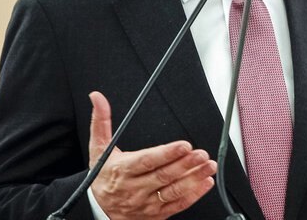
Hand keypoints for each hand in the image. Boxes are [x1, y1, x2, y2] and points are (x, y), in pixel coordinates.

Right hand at [87, 91, 216, 219]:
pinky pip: (176, 205)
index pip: (147, 161)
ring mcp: (146, 203)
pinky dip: (193, 195)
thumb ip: (101, 122)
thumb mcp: (98, 149)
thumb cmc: (102, 176)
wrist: (97, 209)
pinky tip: (205, 182)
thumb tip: (97, 98)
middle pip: (163, 176)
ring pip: (173, 191)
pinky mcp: (155, 214)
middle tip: (202, 154)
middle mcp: (135, 188)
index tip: (184, 145)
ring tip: (209, 166)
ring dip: (194, 179)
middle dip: (185, 164)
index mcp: (122, 170)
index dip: (167, 153)